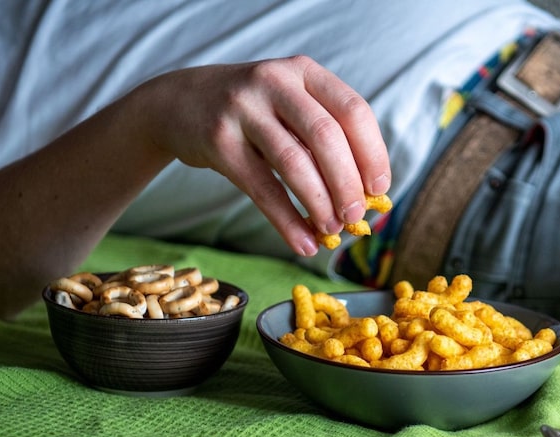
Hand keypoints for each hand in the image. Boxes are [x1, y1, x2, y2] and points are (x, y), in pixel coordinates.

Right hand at [139, 56, 391, 255]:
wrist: (178, 102)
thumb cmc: (252, 113)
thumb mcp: (288, 105)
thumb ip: (324, 137)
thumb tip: (367, 196)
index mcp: (303, 71)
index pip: (353, 110)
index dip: (373, 153)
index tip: (381, 189)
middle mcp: (275, 82)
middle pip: (326, 137)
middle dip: (348, 184)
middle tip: (356, 217)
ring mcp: (242, 108)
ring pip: (294, 162)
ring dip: (319, 204)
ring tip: (332, 231)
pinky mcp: (218, 140)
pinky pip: (261, 188)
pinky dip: (287, 221)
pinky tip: (303, 243)